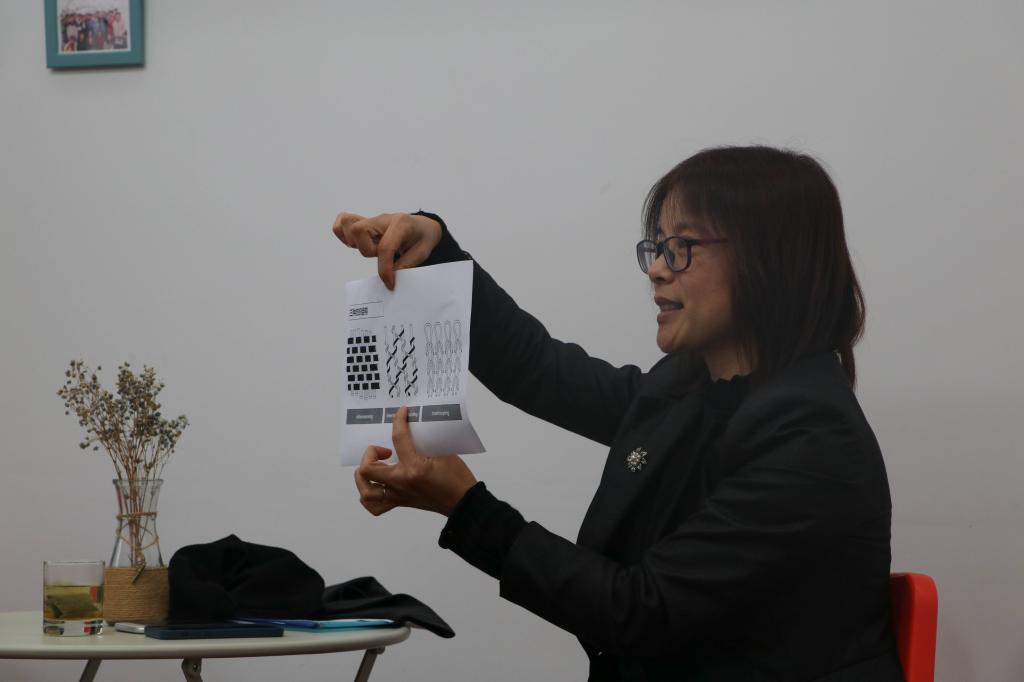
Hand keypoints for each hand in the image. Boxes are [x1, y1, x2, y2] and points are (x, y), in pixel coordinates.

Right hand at [332, 212, 442, 289]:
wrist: (423, 226)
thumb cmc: (423, 237)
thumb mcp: (422, 252)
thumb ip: (406, 264)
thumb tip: (391, 275)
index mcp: (401, 224)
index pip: (385, 246)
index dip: (384, 268)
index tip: (389, 283)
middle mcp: (383, 219)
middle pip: (359, 230)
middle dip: (366, 250)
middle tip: (379, 256)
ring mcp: (372, 220)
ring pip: (348, 224)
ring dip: (355, 243)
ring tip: (371, 250)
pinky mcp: (364, 223)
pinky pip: (343, 222)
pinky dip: (344, 235)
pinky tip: (358, 244)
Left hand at [354, 406, 476, 516]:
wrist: (463, 501)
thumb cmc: (457, 477)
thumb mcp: (443, 453)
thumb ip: (424, 442)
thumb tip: (412, 430)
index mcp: (414, 468)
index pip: (398, 439)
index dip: (398, 421)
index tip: (401, 413)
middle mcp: (401, 483)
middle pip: (368, 469)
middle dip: (370, 454)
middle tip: (385, 450)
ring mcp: (399, 495)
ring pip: (366, 491)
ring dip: (364, 477)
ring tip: (374, 467)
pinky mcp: (401, 502)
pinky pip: (375, 506)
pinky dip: (369, 497)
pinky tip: (376, 485)